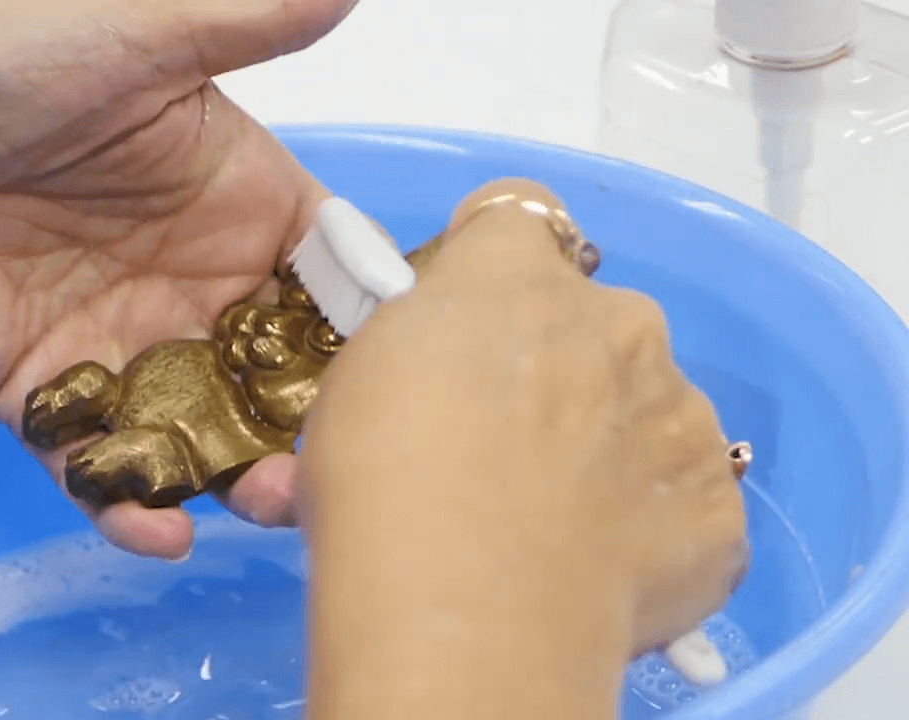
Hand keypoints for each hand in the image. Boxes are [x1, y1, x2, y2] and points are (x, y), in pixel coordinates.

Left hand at [0, 0, 355, 558]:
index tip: (409, 369)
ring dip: (237, 476)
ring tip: (260, 503)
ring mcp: (125, 348)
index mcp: (236, 205)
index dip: (370, 324)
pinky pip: (98, 463)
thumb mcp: (134, 39)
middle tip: (332, 463)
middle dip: (311, 423)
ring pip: (203, 433)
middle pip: (278, 375)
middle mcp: (194, 285)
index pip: (328, 278)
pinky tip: (157, 531)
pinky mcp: (49, 396)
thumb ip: (241, 27)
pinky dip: (126, 505)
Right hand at [297, 180, 747, 717]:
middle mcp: (618, 320)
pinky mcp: (715, 502)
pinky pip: (681, 498)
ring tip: (550, 525)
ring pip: (647, 408)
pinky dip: (648, 526)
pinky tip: (594, 569)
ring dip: (609, 445)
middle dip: (559, 366)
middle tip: (501, 447)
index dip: (491, 260)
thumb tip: (442, 378)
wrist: (461, 606)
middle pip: (593, 321)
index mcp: (517, 274)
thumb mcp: (359, 380)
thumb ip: (419, 347)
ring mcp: (680, 411)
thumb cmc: (384, 473)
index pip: (517, 214)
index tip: (470, 317)